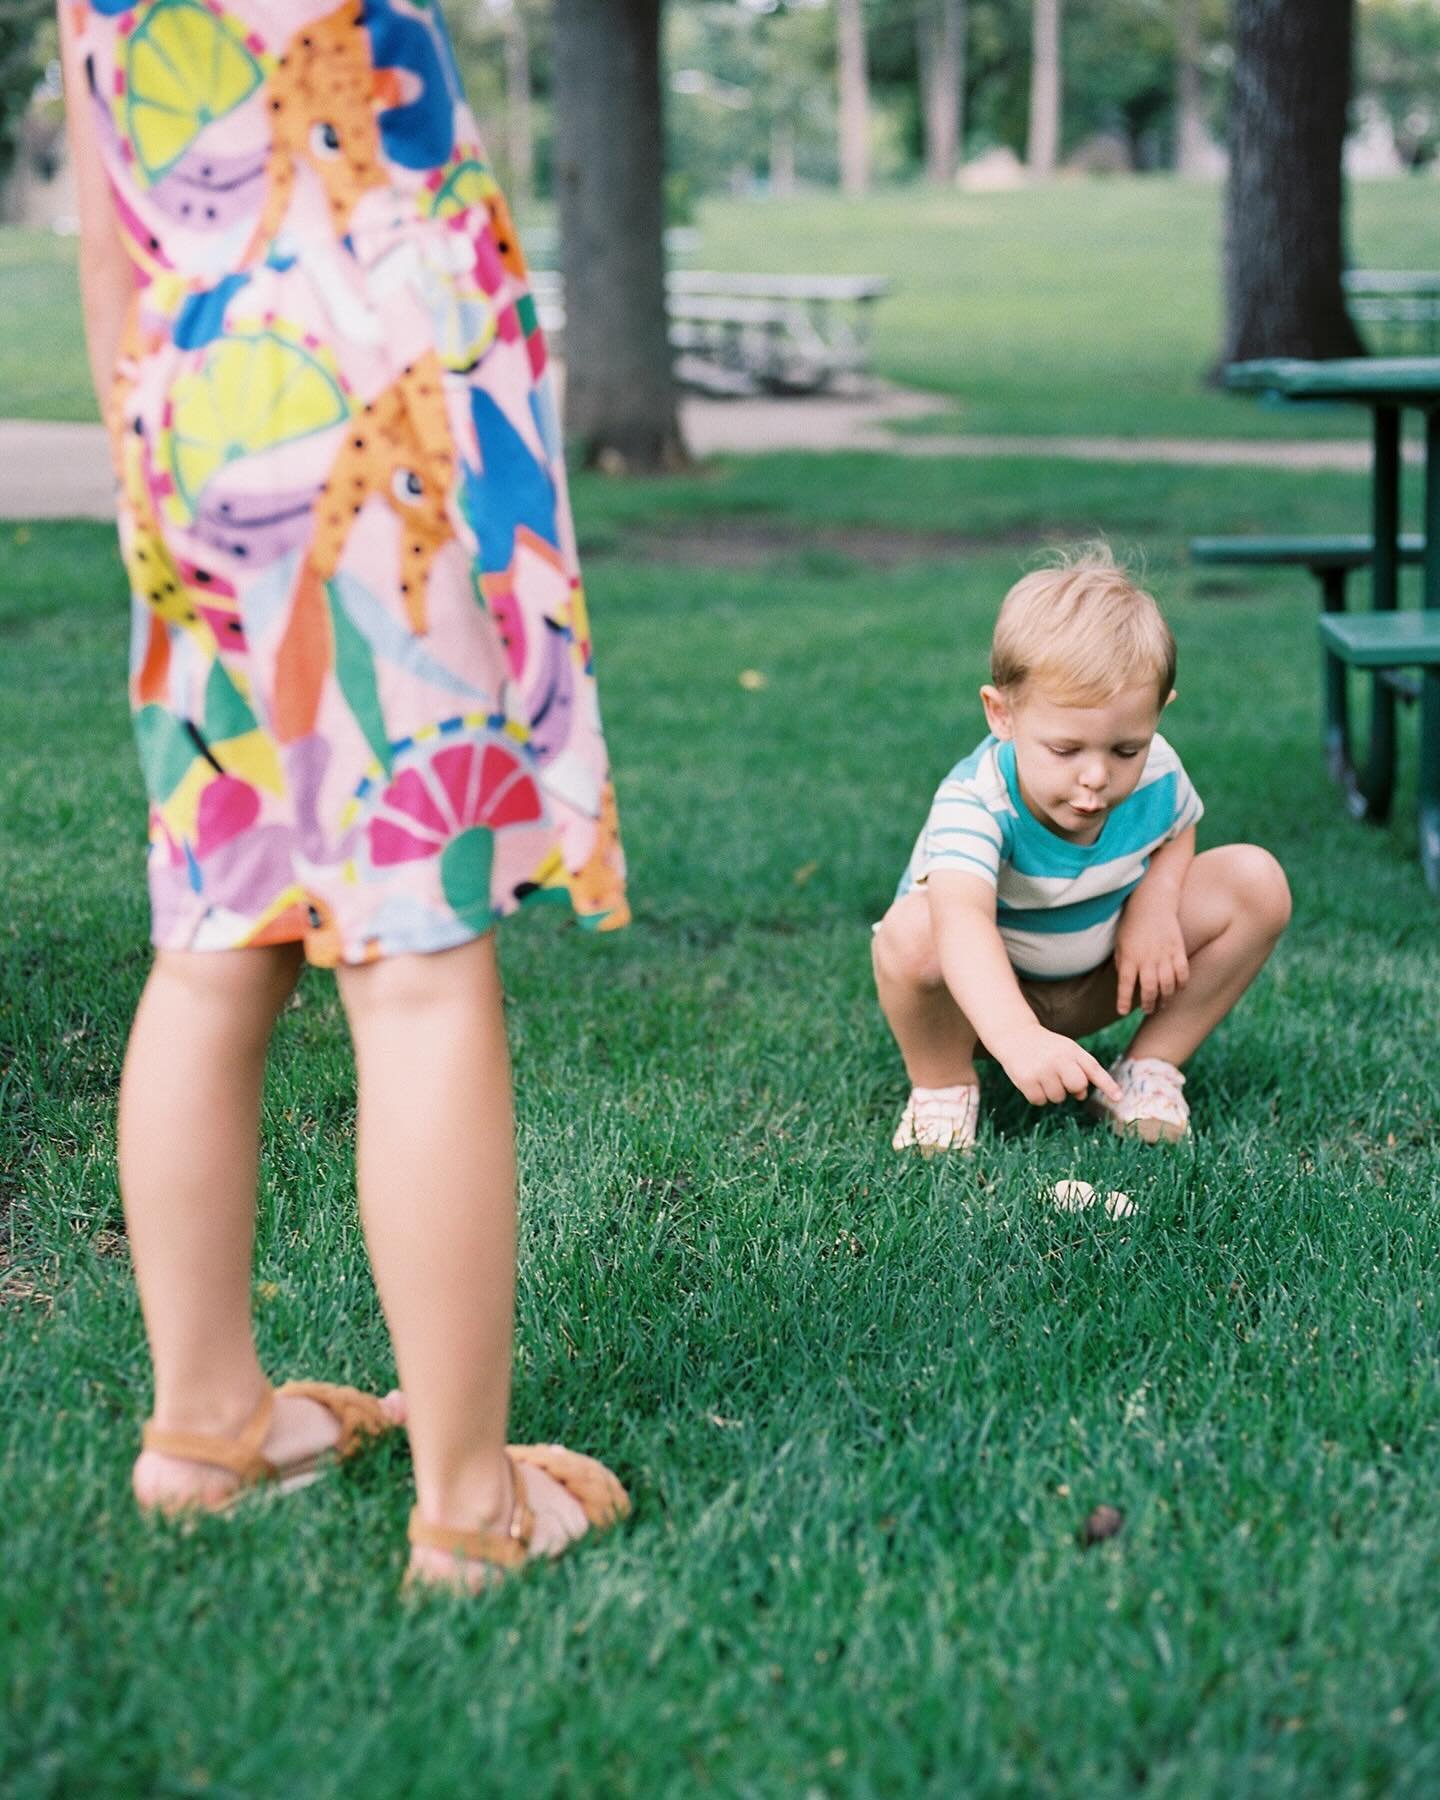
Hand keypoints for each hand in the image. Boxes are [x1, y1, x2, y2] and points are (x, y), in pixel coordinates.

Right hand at [992, 1023, 1122, 1107]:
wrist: (1015, 1035)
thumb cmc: (1047, 1048)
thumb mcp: (1066, 1052)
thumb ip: (1080, 1071)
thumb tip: (1082, 1096)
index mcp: (1072, 1050)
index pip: (1093, 1069)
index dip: (1107, 1084)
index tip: (1119, 1098)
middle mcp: (1058, 1058)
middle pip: (1077, 1087)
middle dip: (1071, 1088)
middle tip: (1059, 1077)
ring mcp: (1041, 1069)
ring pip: (1058, 1098)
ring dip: (1052, 1092)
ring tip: (1042, 1075)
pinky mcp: (1026, 1080)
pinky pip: (1040, 1101)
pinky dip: (1037, 1096)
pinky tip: (1032, 1081)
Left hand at [1115, 894, 1188, 1016]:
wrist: (1152, 902)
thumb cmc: (1132, 923)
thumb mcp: (1119, 943)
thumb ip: (1122, 963)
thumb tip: (1127, 983)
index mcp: (1129, 957)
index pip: (1125, 984)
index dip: (1123, 1000)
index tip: (1123, 1011)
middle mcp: (1147, 958)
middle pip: (1149, 989)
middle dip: (1148, 1004)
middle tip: (1147, 1009)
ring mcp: (1164, 954)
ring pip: (1167, 985)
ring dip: (1165, 998)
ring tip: (1162, 1004)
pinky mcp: (1178, 950)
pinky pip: (1183, 973)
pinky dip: (1181, 985)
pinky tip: (1177, 989)